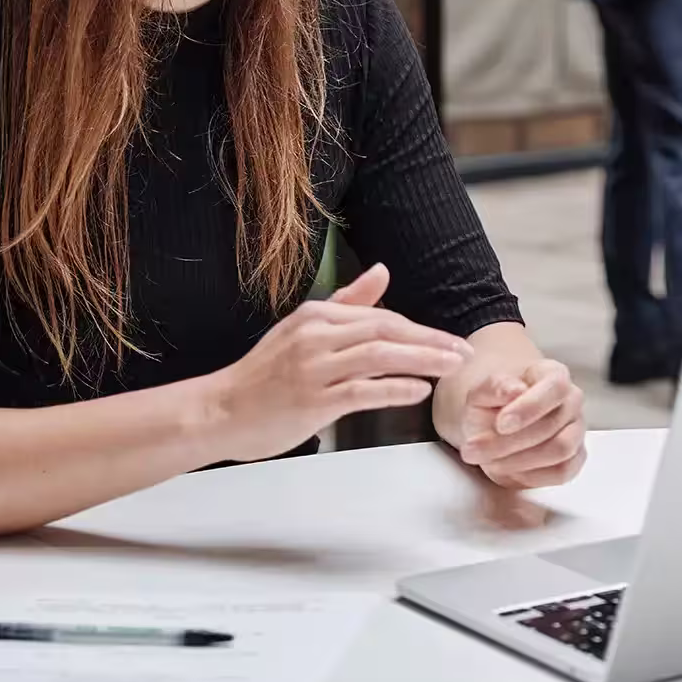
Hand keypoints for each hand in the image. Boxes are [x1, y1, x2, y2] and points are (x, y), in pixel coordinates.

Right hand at [201, 264, 471, 462]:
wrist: (219, 410)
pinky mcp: (311, 401)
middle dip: (430, 341)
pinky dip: (394, 389)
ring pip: (379, 357)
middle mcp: (316, 336)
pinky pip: (362, 391)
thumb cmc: (264, 374)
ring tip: (452, 369)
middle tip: (463, 353)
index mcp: (317, 315)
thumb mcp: (303, 328)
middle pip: (386, 331)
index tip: (450, 342)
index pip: (381, 316)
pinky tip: (419, 391)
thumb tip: (383, 271)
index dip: (421, 329)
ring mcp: (313, 368)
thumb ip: (347, 302)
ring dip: (422, 361)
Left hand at [454, 358, 586, 489]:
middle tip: (474, 450)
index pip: (555, 386)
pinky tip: (507, 470)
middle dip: (510, 442)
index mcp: (553, 373)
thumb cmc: (493, 405)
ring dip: (518, 460)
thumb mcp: (482, 393)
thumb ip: (496, 387)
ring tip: (487, 461)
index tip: (501, 424)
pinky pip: (562, 472)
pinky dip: (531, 476)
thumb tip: (515, 390)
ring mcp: (577, 430)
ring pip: (560, 450)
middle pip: (553, 424)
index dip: (530, 407)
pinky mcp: (575, 458)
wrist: (496, 425)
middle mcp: (571, 400)